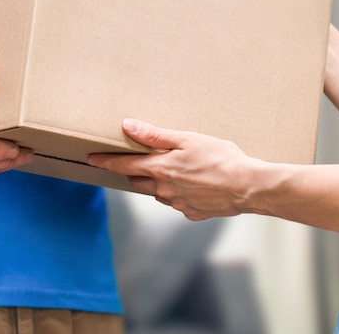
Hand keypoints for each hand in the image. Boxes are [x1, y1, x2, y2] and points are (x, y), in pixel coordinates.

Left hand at [87, 119, 256, 219]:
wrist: (247, 186)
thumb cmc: (221, 158)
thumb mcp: (188, 139)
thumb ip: (156, 135)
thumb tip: (128, 126)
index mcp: (160, 169)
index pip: (124, 165)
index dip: (106, 161)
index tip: (91, 159)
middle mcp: (164, 190)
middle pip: (138, 180)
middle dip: (135, 171)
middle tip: (140, 161)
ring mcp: (178, 204)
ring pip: (158, 193)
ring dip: (158, 183)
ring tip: (175, 171)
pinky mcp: (192, 213)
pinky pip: (178, 203)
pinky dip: (179, 194)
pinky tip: (195, 185)